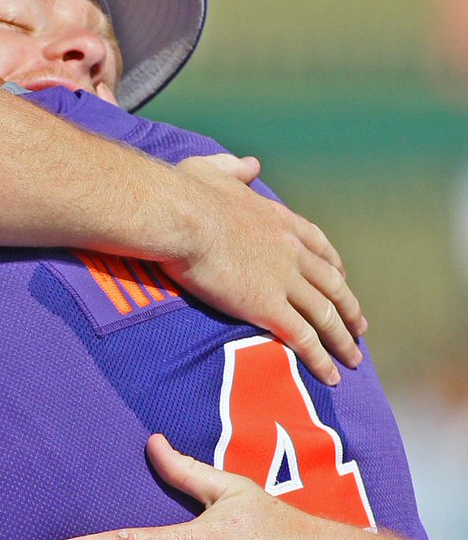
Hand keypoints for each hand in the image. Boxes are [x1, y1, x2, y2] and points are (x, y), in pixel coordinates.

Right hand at [168, 153, 364, 385]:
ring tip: (353, 358)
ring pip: (325, 315)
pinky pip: (303, 338)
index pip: (318, 244)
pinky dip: (322, 358)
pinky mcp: (267, 307)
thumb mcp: (213, 169)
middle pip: (331, 284)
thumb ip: (235, 169)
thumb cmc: (186, 193)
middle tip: (359, 326)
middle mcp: (290, 251)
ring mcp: (283, 280)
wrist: (181, 217)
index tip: (343, 277)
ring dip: (343, 339)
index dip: (334, 265)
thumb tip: (251, 164)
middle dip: (348, 307)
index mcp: (278, 220)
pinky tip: (332, 375)